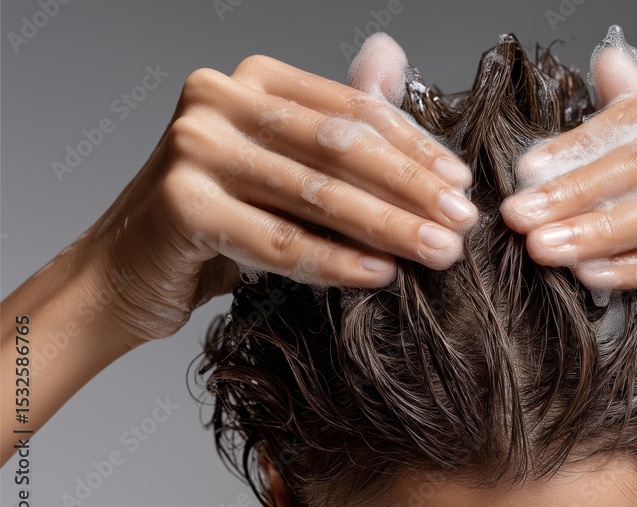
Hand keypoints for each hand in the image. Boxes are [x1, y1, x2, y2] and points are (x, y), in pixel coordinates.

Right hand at [82, 34, 476, 342]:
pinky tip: (381, 275)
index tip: (460, 182)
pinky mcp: (181, 204)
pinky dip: (337, 262)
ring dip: (388, 227)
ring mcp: (194, 148)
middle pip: (339, 148)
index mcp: (251, 80)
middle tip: (462, 223)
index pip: (352, 110)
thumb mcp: (282, 160)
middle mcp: (218, 100)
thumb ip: (335, 116)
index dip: (413, 147)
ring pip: (316, 195)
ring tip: (438, 253)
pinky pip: (281, 241)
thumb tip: (392, 55)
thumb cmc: (219, 216)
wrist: (128, 270)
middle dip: (410, 189)